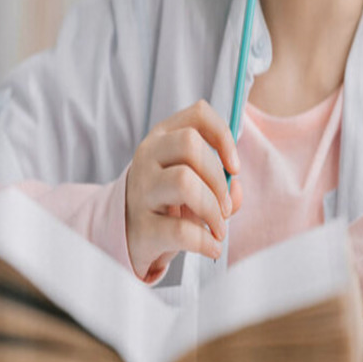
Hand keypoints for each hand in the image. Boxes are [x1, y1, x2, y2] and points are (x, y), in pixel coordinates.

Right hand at [124, 99, 242, 282]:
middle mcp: (148, 156)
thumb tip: (235, 191)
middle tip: (224, 205)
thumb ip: (222, 183)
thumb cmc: (169, 200)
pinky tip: (212, 247)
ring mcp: (141, 190)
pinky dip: (205, 241)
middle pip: (190, 144)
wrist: (127, 234)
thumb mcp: (194, 183)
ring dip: (212, 209)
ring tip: (218, 228)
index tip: (234, 167)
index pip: (198, 114)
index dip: (223, 136)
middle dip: (217, 178)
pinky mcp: (141, 227)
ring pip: (184, 181)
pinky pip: (180, 230)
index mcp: (164, 137)